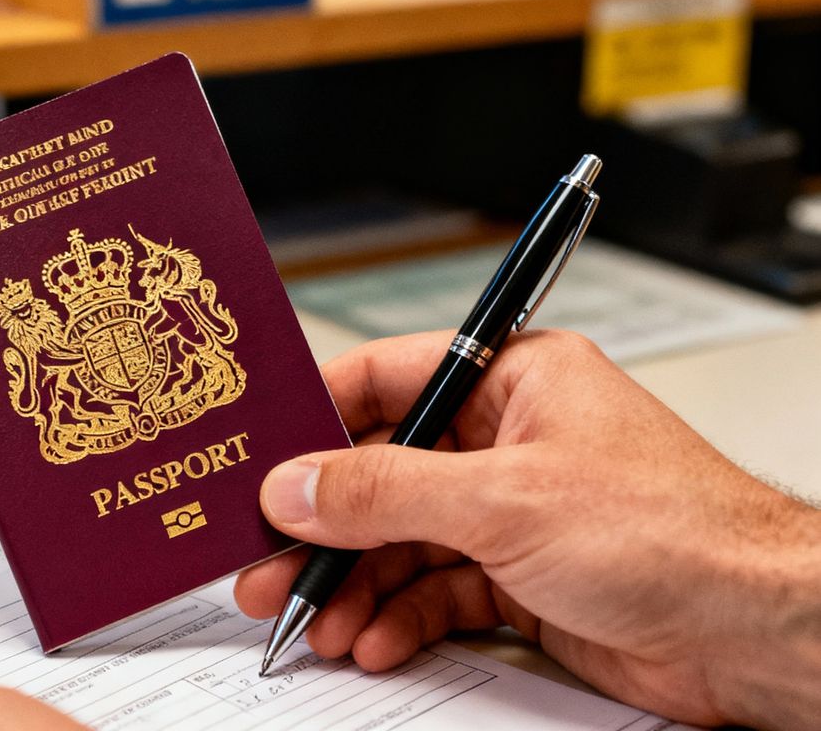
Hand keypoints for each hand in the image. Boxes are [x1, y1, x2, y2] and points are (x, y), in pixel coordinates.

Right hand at [234, 329, 820, 728]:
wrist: (755, 632)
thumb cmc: (677, 532)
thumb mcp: (504, 500)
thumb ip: (386, 492)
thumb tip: (297, 486)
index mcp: (513, 380)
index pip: (387, 381)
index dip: (318, 421)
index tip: (263, 463)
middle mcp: (508, 439)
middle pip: (383, 475)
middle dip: (327, 528)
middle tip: (270, 565)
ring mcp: (511, 511)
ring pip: (403, 542)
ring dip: (357, 585)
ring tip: (318, 620)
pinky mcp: (519, 576)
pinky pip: (435, 590)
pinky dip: (400, 617)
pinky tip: (376, 639)